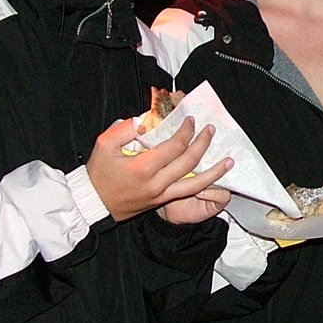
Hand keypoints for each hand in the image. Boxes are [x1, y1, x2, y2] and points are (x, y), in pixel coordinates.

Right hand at [87, 116, 232, 223]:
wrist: (94, 203)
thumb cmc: (98, 173)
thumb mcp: (104, 144)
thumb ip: (126, 128)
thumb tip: (146, 119)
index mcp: (143, 167)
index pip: (174, 146)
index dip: (185, 131)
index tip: (190, 121)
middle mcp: (156, 183)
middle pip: (188, 162)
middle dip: (202, 144)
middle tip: (210, 130)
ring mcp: (161, 195)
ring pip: (195, 184)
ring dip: (214, 171)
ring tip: (229, 161)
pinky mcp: (162, 201)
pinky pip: (188, 192)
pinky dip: (204, 185)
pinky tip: (215, 179)